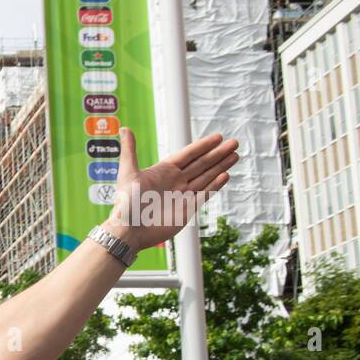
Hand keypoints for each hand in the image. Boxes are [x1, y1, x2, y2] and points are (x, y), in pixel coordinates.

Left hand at [106, 129, 238, 251]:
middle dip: (217, 154)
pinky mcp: (187, 210)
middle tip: (234, 142)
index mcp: (163, 172)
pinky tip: (226, 175)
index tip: (218, 137)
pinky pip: (204, 195)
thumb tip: (124, 128)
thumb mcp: (128, 173)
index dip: (202, 146)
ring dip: (220, 166)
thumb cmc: (126, 203)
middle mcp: (174, 182)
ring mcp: (182, 196)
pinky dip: (215, 185)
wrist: (129, 231)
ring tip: (235, 155)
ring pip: (206, 177)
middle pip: (201, 164)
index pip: (188, 155)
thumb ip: (129, 151)